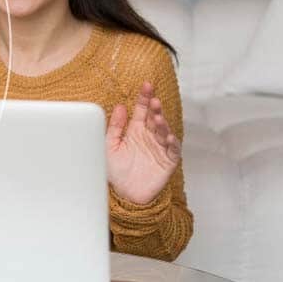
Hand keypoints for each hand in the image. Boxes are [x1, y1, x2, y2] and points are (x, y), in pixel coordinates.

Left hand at [106, 81, 180, 204]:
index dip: (144, 97)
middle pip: (154, 117)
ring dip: (162, 123)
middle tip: (153, 100)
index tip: (146, 85)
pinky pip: (172, 149)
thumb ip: (114, 127)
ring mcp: (159, 148)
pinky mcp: (167, 161)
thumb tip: (119, 107)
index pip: (141, 110)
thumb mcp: (109, 146)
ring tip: (157, 117)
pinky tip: (167, 136)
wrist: (124, 196)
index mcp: (135, 131)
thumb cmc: (116, 172)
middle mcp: (149, 137)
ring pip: (164, 130)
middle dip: (154, 108)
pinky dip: (171, 142)